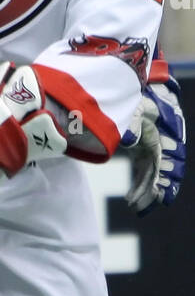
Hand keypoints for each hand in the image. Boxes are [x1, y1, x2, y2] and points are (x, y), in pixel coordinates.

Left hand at [121, 76, 185, 213]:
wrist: (141, 87)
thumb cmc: (141, 98)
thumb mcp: (136, 106)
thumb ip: (132, 121)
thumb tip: (128, 140)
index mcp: (165, 135)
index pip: (166, 162)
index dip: (164, 180)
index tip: (159, 196)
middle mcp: (164, 144)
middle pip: (163, 173)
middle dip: (155, 192)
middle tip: (142, 208)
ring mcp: (155, 148)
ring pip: (154, 175)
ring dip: (146, 192)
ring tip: (134, 207)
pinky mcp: (145, 149)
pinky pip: (146, 171)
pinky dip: (141, 184)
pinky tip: (131, 198)